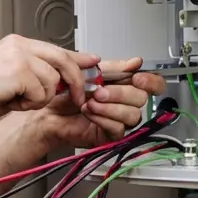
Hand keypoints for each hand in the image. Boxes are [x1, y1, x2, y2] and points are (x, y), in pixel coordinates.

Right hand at [0, 34, 99, 121]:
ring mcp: (20, 56)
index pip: (55, 49)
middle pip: (63, 60)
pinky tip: (10, 102)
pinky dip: (29, 105)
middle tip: (79, 98)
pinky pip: (41, 94)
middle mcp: (20, 45)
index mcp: (16, 44)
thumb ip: (32, 74)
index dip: (77, 57)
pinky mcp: (20, 71)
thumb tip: (57, 83)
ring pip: (52, 82)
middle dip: (76, 83)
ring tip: (15, 100)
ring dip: (39, 99)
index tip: (92, 61)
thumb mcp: (7, 78)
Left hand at [31, 56, 166, 148]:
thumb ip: (113, 67)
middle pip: (142, 99)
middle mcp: (124, 103)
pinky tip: (89, 113)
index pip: (152, 85)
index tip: (137, 78)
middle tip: (99, 92)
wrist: (46, 111)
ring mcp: (119, 120)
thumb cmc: (64, 93)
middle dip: (120, 93)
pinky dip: (103, 119)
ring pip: (132, 115)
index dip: (151, 81)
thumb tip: (136, 62)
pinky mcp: (110, 136)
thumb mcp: (89, 72)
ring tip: (90, 103)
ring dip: (110, 107)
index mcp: (123, 85)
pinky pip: (118, 129)